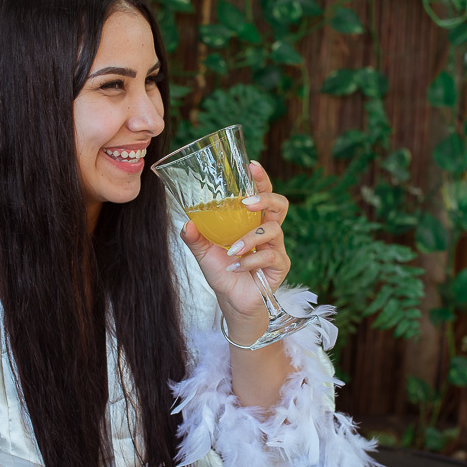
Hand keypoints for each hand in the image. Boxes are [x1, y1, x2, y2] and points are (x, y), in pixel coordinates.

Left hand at [180, 160, 291, 341]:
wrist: (232, 301)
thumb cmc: (223, 272)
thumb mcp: (204, 252)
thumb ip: (195, 237)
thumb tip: (186, 223)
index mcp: (252, 221)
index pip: (262, 194)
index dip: (261, 179)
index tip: (251, 165)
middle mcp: (267, 230)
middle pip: (279, 205)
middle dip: (266, 198)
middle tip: (246, 202)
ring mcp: (276, 248)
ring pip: (273, 230)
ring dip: (250, 239)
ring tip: (231, 251)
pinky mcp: (280, 266)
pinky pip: (270, 257)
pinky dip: (251, 261)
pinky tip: (236, 267)